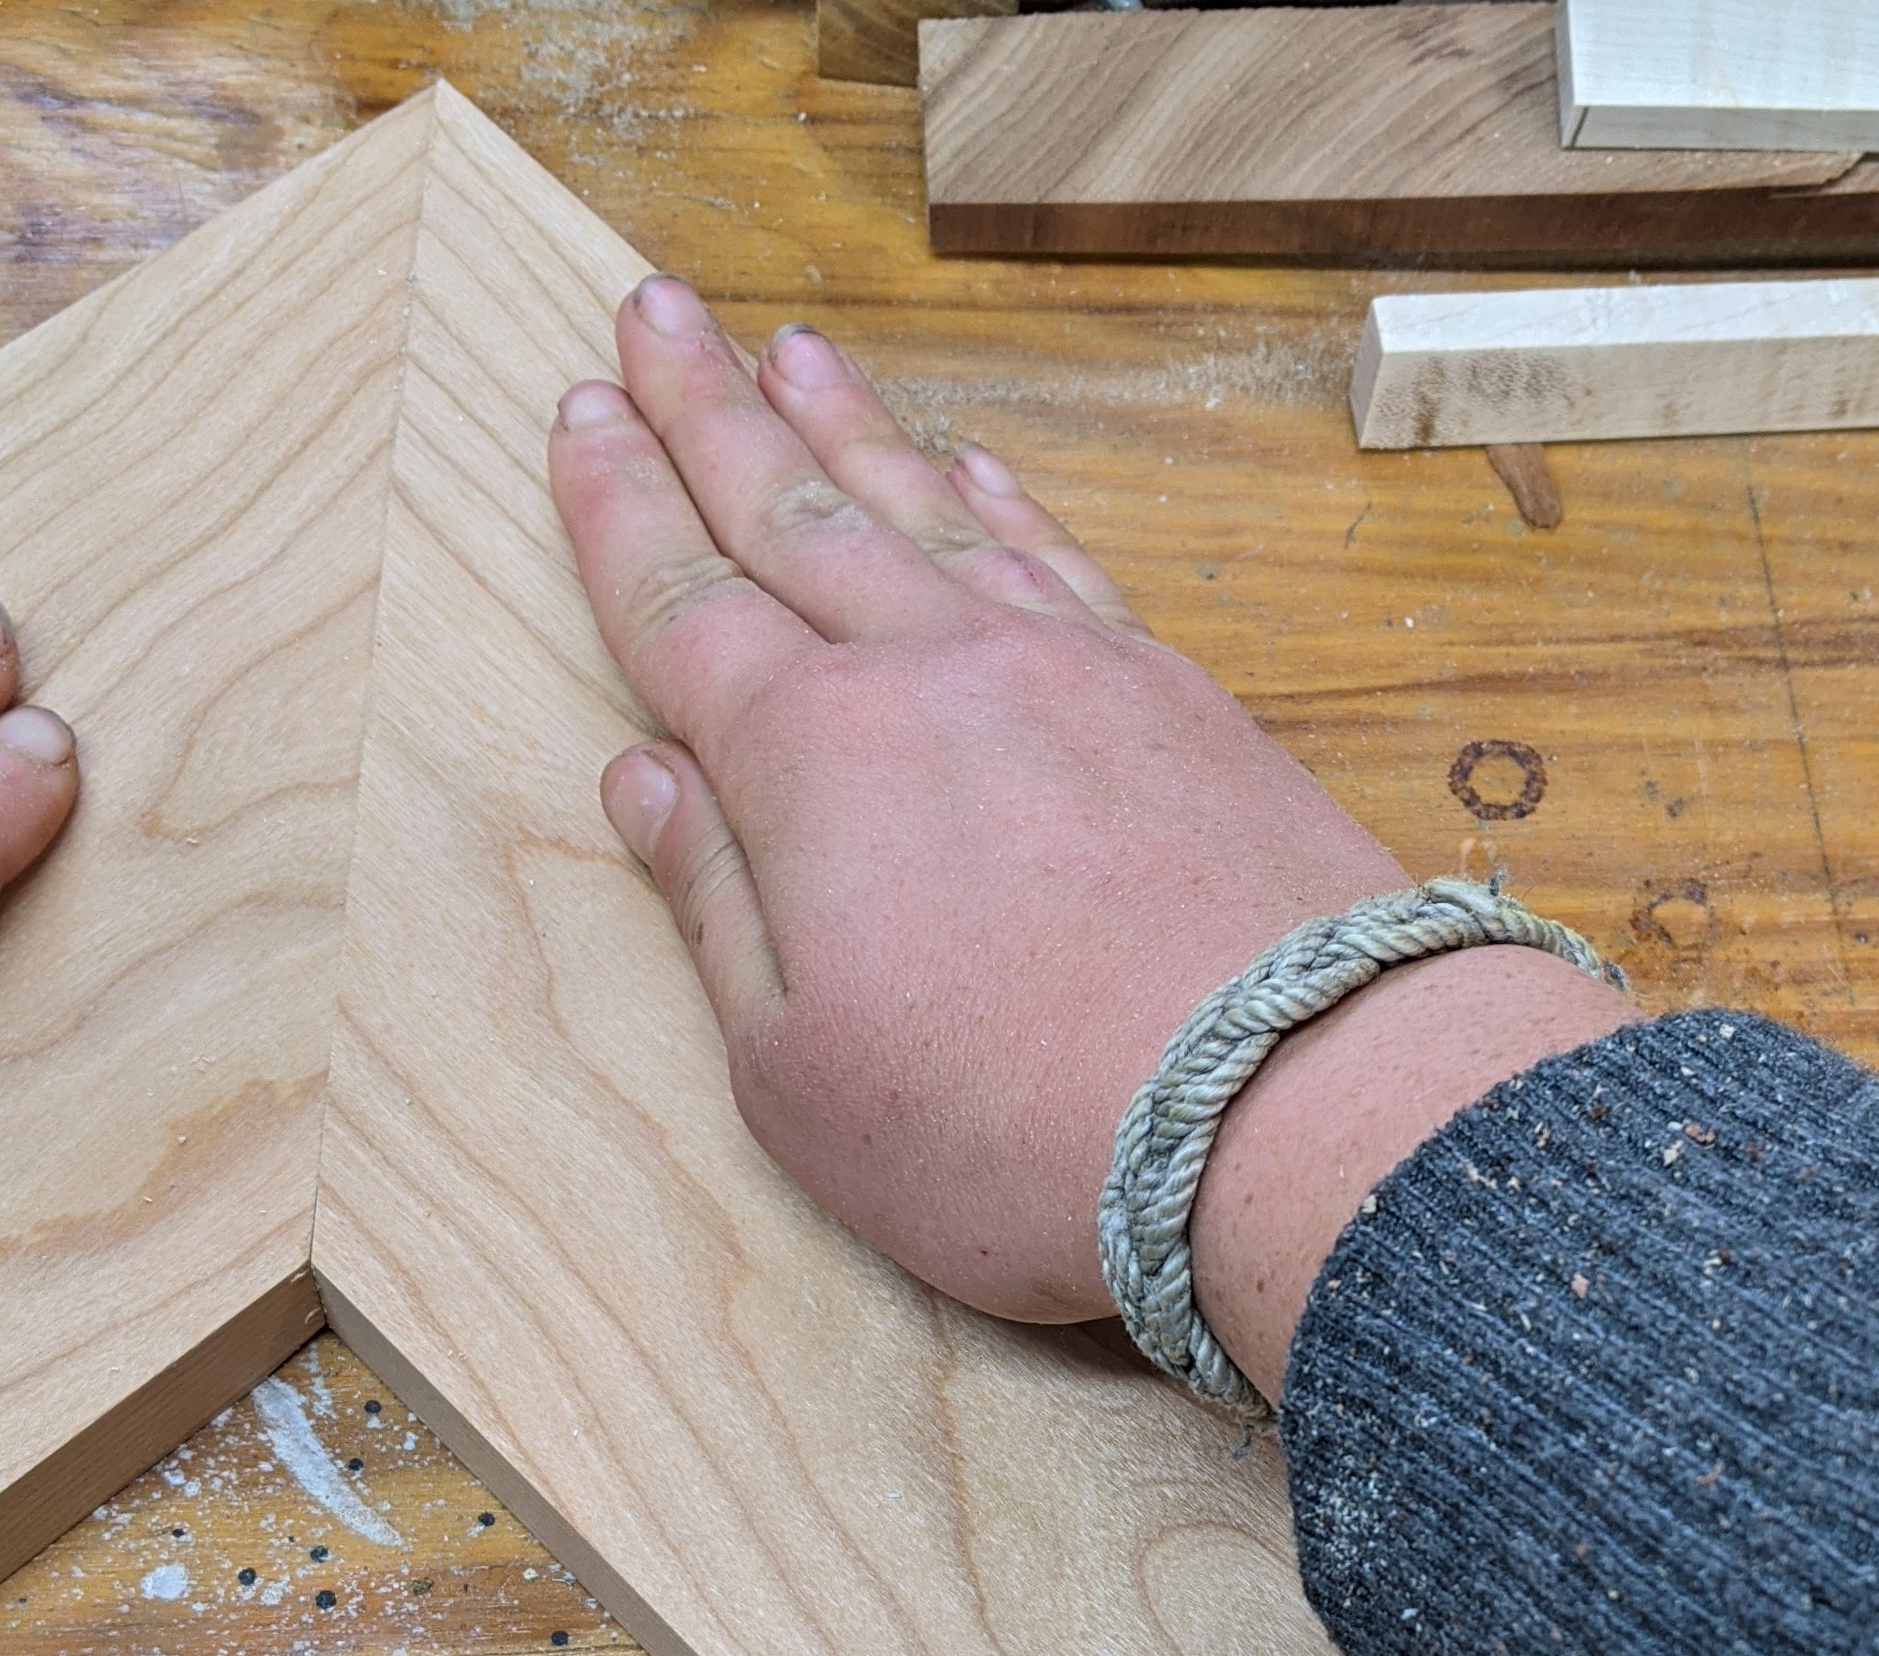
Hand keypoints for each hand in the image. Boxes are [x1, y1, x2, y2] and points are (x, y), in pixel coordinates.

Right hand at [552, 279, 1629, 1388]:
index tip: (580, 405)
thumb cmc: (1019, 1125)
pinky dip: (1001, 502)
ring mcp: (1064, 668)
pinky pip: (1057, 559)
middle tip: (655, 307)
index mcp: (811, 762)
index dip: (617, 503)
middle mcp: (931, 674)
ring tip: (791, 347)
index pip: (681, 603)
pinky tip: (975, 466)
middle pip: (791, 512)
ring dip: (849, 425)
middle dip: (709, 408)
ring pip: (923, 509)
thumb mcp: (798, 1072)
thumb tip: (646, 776)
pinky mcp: (1173, 695)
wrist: (1298, 1103)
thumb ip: (713, 906)